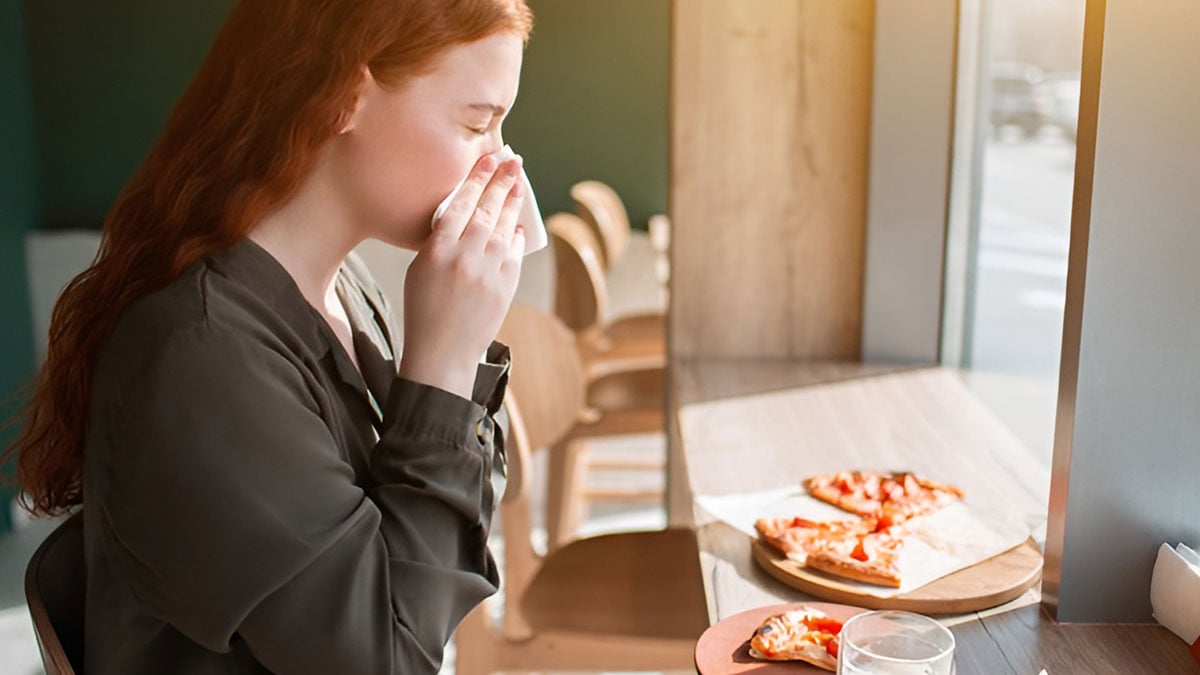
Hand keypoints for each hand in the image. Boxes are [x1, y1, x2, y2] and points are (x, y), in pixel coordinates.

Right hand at [399, 154, 525, 398]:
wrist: (442, 353)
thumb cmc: (423, 310)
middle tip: (513, 162)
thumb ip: (440, 241)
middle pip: (486, 211)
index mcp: (437, 251)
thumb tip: (463, 215)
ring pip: (504, 229)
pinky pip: (514, 253)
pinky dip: (516, 237)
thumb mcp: (418, 270)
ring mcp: (488, 273)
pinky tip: (517, 225)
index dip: (476, 179)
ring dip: (512, 205)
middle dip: (501, 183)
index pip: (460, 205)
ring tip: (518, 185)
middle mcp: (465, 258)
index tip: (488, 160)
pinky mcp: (505, 288)